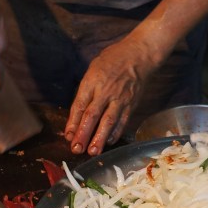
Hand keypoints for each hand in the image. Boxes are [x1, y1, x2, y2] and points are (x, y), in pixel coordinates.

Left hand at [65, 37, 158, 155]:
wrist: (139, 56)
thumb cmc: (113, 60)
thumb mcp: (93, 69)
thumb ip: (85, 90)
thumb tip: (77, 114)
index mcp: (92, 81)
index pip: (80, 105)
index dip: (73, 122)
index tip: (68, 136)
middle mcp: (105, 91)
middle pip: (92, 115)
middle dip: (83, 134)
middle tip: (76, 149)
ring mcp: (120, 99)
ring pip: (108, 121)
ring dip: (99, 138)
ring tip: (92, 151)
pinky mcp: (131, 104)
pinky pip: (122, 121)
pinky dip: (115, 133)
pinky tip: (108, 142)